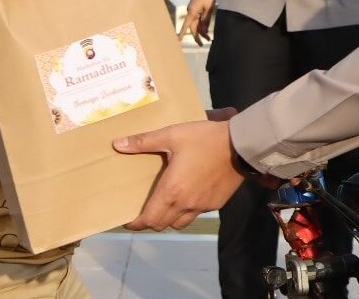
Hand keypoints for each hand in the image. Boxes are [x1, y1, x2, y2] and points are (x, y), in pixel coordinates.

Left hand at [114, 112, 245, 230]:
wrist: (241, 146)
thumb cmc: (203, 139)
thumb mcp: (171, 135)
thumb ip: (143, 142)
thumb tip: (117, 144)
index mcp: (171, 191)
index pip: (149, 219)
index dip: (136, 223)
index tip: (128, 220)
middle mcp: (185, 204)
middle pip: (162, 224)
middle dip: (149, 222)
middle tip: (142, 212)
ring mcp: (202, 207)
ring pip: (180, 223)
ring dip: (168, 219)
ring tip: (163, 206)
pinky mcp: (216, 205)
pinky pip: (195, 214)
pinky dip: (186, 212)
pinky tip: (186, 197)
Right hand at [179, 0, 216, 45]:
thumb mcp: (208, 9)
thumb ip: (205, 20)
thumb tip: (203, 31)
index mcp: (192, 13)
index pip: (186, 26)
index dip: (182, 33)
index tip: (178, 40)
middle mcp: (192, 13)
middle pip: (193, 27)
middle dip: (198, 36)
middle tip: (203, 44)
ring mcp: (195, 11)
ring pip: (197, 25)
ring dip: (202, 31)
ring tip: (209, 38)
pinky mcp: (198, 10)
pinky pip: (199, 20)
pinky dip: (203, 25)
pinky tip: (207, 30)